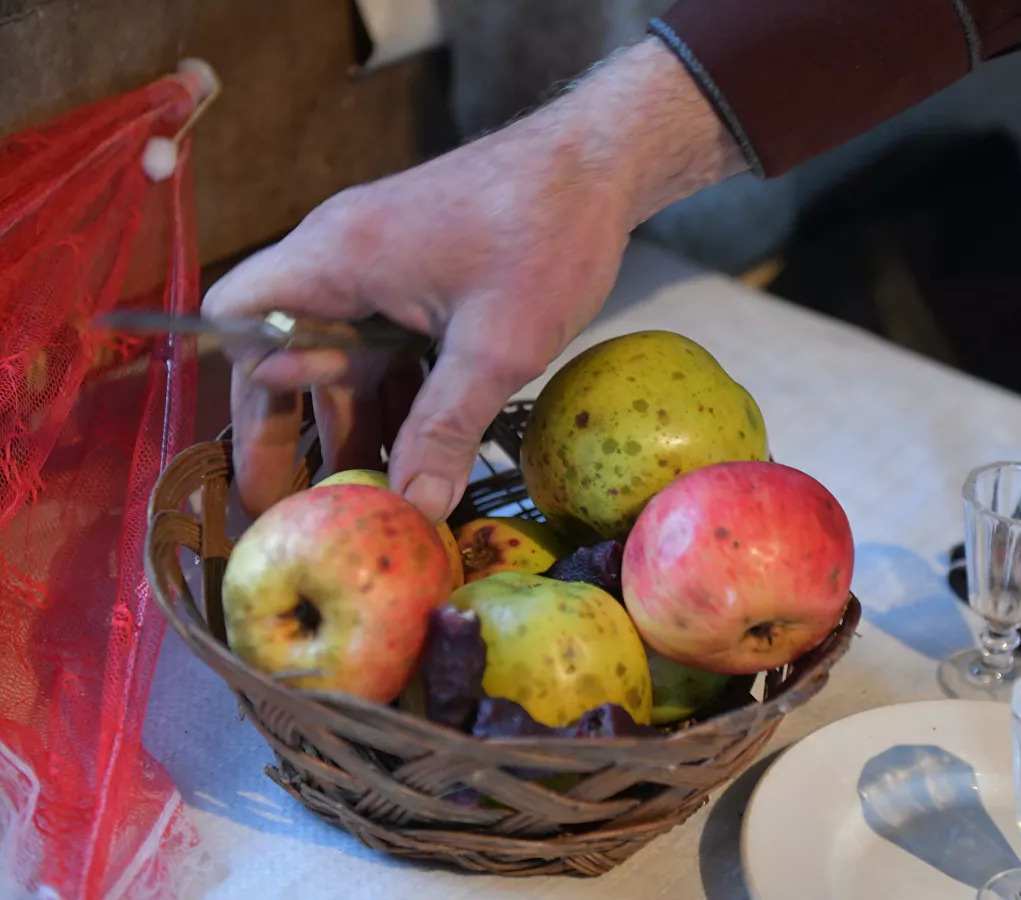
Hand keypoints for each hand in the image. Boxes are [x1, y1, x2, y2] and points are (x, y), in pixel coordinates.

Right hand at [203, 37, 746, 522]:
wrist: (599, 161)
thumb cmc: (547, 233)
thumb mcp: (497, 346)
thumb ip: (447, 427)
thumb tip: (417, 507)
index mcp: (336, 258)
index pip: (237, 320)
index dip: (243, 395)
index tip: (270, 458)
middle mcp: (343, 256)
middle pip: (282, 349)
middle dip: (286, 428)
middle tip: (289, 505)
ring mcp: (380, 265)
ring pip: (340, 353)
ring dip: (348, 419)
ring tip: (356, 494)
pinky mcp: (418, 274)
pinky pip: (383, 342)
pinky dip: (392, 395)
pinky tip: (413, 452)